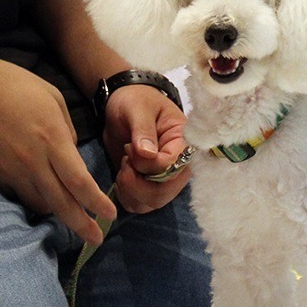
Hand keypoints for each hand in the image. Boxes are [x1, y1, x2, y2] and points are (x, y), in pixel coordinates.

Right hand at [0, 54, 115, 243]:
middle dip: (82, 225)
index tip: (110, 216)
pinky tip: (37, 193)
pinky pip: (16, 195)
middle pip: (62, 204)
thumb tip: (71, 155)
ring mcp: (9, 170)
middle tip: (95, 239)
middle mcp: (32, 161)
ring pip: (38, 204)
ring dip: (56, 211)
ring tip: (68, 212)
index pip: (80, 183)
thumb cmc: (11, 84)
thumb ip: (67, 131)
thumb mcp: (52, 98)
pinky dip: (31, 197)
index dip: (97, 203)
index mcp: (52, 139)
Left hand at [101, 84, 191, 213]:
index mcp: (184, 143)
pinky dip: (126, 196)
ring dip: (129, 190)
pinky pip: (141, 205)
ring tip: (124, 166)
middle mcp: (180, 166)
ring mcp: (166, 179)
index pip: (172, 168)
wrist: (123, 105)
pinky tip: (122, 176)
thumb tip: (148, 155)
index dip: (147, 166)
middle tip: (125, 161)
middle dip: (136, 184)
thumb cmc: (135, 101)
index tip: (130, 149)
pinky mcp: (151, 187)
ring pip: (151, 203)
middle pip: (163, 193)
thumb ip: (143, 130)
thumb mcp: (137, 108)